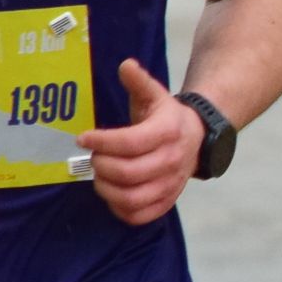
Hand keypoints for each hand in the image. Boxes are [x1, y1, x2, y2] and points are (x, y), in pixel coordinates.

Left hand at [80, 60, 201, 226]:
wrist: (198, 138)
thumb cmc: (166, 117)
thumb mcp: (155, 95)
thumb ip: (139, 82)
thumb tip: (125, 66)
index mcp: (168, 132)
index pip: (130, 143)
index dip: (101, 142)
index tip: (83, 138)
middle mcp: (172, 161)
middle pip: (128, 173)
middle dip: (101, 165)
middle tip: (92, 158)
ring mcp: (171, 185)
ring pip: (131, 198)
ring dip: (106, 189)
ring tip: (99, 175)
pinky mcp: (167, 201)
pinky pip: (139, 216)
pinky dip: (120, 209)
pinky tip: (112, 193)